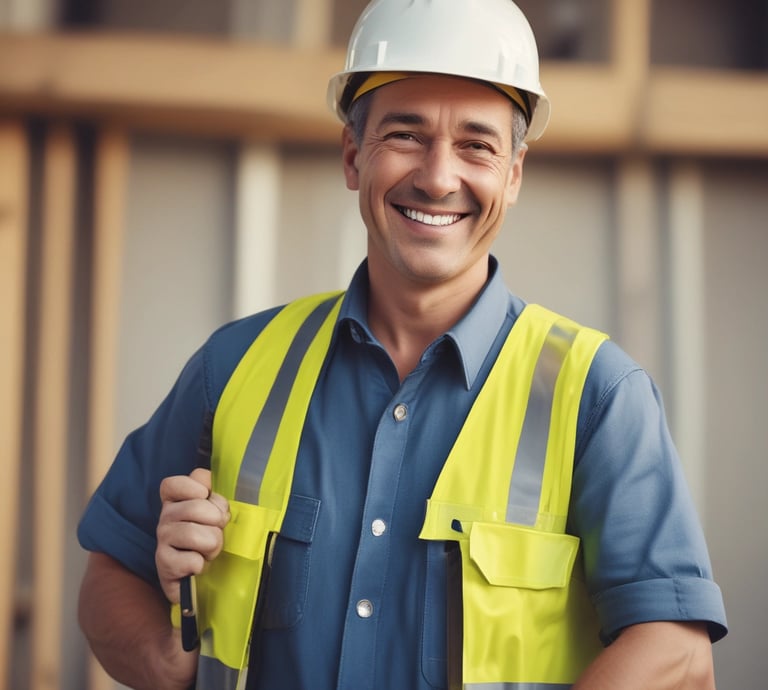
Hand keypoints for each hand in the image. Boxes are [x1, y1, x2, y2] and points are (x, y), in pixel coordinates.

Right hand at [156, 468, 229, 602]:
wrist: (201, 578)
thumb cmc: (210, 538)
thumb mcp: (216, 512)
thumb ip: (214, 496)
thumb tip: (212, 492)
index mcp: (175, 500)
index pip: (173, 483)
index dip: (196, 487)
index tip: (206, 497)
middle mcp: (165, 517)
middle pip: (197, 507)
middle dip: (217, 522)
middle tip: (216, 532)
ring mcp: (162, 540)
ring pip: (196, 534)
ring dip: (212, 545)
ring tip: (209, 550)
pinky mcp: (164, 564)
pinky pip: (193, 560)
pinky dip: (202, 564)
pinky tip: (197, 566)